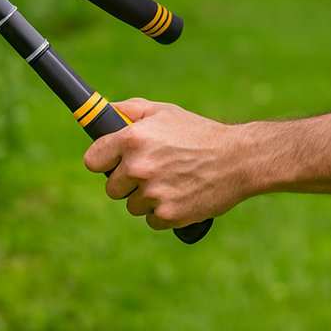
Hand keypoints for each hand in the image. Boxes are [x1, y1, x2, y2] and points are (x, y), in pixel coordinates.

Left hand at [84, 98, 247, 231]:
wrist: (238, 159)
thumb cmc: (198, 133)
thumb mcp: (164, 112)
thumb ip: (130, 110)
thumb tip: (106, 111)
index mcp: (132, 139)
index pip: (93, 160)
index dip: (104, 161)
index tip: (113, 162)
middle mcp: (138, 167)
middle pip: (112, 187)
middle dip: (128, 182)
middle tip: (152, 171)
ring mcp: (152, 193)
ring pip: (132, 205)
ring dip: (147, 198)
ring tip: (172, 182)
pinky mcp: (167, 215)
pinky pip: (151, 220)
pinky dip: (163, 213)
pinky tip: (180, 196)